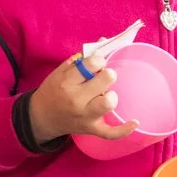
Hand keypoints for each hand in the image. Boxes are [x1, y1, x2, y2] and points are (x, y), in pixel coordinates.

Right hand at [26, 55, 141, 145]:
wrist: (41, 118)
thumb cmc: (53, 91)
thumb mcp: (61, 72)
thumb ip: (82, 59)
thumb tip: (105, 42)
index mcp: (66, 82)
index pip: (92, 63)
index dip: (98, 60)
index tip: (96, 63)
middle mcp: (76, 99)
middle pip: (105, 80)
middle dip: (107, 75)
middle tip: (101, 78)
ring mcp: (85, 116)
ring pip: (109, 103)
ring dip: (111, 95)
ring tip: (105, 94)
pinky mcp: (91, 129)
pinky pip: (111, 133)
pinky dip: (124, 129)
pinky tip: (135, 122)